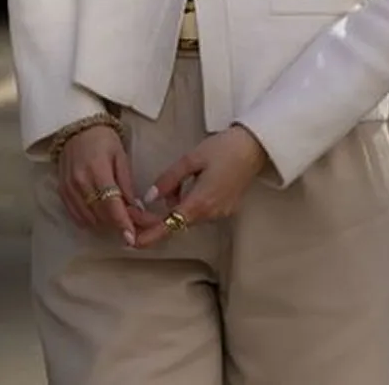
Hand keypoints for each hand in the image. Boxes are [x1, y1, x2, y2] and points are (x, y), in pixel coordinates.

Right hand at [56, 124, 157, 247]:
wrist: (75, 127)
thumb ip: (126, 183)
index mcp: (98, 170)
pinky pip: (76, 216)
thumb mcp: (120, 156)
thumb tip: (136, 209)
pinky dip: (89, 220)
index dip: (122, 223)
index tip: (132, 238)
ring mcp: (68, 189)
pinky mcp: (61, 192)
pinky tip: (100, 215)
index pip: (111, 204)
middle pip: (100, 215)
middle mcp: (80, 183)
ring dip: (104, 223)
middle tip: (133, 227)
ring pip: (88, 219)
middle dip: (117, 225)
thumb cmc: (103, 139)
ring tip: (117, 218)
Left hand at [134, 125, 267, 249]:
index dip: (150, 236)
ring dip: (175, 206)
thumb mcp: (191, 159)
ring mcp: (220, 213)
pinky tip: (188, 184)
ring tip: (172, 183)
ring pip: (189, 216)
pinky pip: (201, 211)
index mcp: (200, 203)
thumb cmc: (224, 148)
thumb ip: (169, 179)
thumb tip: (150, 196)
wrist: (255, 147)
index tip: (133, 242)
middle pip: (177, 222)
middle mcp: (210, 214)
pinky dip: (189, 203)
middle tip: (140, 205)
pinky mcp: (227, 208)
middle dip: (158, 217)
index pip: (170, 226)